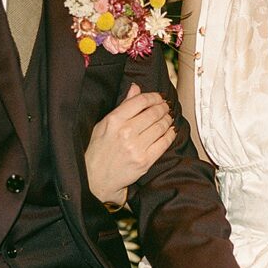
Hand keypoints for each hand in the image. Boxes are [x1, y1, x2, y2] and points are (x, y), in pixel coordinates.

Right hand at [85, 83, 175, 204]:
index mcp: (114, 120)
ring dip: (168, 119)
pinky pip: (164, 143)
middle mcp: (126, 132)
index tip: (158, 97)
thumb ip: (122, 105)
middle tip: (166, 106)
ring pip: (160, 127)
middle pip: (153, 113)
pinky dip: (170, 134)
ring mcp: (136, 148)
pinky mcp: (144, 161)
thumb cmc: (98, 150)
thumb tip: (136, 88)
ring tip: (169, 117)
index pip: (140, 101)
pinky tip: (171, 130)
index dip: (153, 97)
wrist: (96, 179)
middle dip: (163, 107)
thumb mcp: (104, 124)